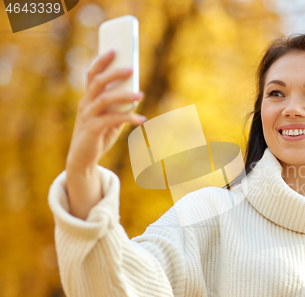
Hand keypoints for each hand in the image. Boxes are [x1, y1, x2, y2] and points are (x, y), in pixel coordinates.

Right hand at [66, 49, 145, 171]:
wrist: (82, 160)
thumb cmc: (98, 136)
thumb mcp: (109, 119)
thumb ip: (119, 107)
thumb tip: (136, 96)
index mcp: (88, 99)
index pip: (91, 75)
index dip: (101, 61)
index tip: (113, 49)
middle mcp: (85, 104)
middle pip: (97, 82)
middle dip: (114, 73)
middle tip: (131, 68)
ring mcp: (87, 116)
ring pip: (105, 99)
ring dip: (124, 95)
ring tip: (141, 95)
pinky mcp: (92, 129)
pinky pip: (112, 120)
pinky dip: (129, 118)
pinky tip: (141, 120)